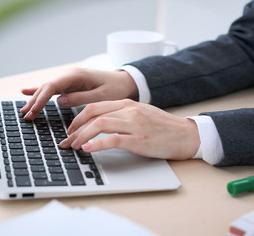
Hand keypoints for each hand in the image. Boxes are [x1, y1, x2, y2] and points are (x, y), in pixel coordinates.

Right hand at [20, 67, 137, 120]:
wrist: (125, 81)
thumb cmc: (116, 88)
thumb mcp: (101, 95)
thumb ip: (80, 98)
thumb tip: (59, 101)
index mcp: (77, 75)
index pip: (52, 87)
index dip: (40, 99)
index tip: (32, 110)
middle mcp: (70, 75)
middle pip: (47, 87)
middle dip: (35, 101)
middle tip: (25, 115)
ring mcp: (69, 79)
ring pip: (48, 89)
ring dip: (35, 99)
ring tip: (24, 110)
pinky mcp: (71, 84)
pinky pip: (53, 89)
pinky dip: (40, 92)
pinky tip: (26, 91)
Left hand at [60, 99, 199, 159]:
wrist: (185, 135)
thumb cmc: (162, 126)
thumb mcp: (139, 114)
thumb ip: (120, 115)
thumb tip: (98, 124)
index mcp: (127, 103)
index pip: (94, 106)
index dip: (78, 118)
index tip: (70, 129)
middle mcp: (128, 110)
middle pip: (93, 114)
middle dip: (75, 127)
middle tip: (67, 139)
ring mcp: (134, 124)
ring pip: (99, 124)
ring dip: (82, 136)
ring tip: (74, 146)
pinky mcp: (139, 139)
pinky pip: (113, 139)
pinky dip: (97, 144)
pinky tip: (88, 149)